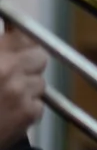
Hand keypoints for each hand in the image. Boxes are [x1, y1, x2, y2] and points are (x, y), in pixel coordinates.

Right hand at [0, 28, 48, 149]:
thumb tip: (6, 40)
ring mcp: (21, 93)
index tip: (16, 38)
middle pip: (39, 56)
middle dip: (28, 61)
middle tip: (14, 69)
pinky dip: (26, 108)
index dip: (21, 37)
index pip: (23, 34)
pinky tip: (6, 112)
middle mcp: (10, 70)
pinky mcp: (28, 114)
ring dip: (27, 86)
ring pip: (39, 82)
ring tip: (4, 96)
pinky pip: (38, 104)